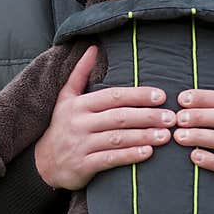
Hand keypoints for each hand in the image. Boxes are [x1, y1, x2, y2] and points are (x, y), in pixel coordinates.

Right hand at [34, 45, 175, 189]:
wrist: (42, 163)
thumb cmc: (61, 126)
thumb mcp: (65, 98)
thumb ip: (80, 73)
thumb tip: (93, 48)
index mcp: (78, 104)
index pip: (112, 96)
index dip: (138, 95)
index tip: (161, 96)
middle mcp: (79, 123)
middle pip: (119, 117)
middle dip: (147, 116)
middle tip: (171, 117)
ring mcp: (80, 145)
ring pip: (117, 138)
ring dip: (143, 136)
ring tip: (166, 136)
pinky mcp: (83, 166)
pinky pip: (110, 159)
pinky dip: (130, 156)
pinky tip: (147, 153)